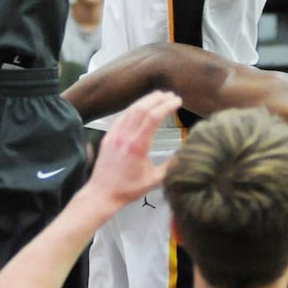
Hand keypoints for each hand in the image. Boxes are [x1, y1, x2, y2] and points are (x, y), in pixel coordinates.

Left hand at [82, 90, 181, 208]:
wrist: (102, 193)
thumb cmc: (128, 189)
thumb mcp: (154, 181)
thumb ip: (170, 167)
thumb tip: (185, 155)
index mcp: (138, 146)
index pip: (153, 118)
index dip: (166, 106)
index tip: (178, 101)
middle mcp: (125, 136)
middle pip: (142, 108)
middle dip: (157, 98)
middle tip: (170, 94)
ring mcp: (114, 134)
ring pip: (130, 110)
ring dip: (145, 100)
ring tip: (158, 96)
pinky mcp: (108, 136)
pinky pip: (121, 117)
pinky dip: (133, 108)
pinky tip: (140, 107)